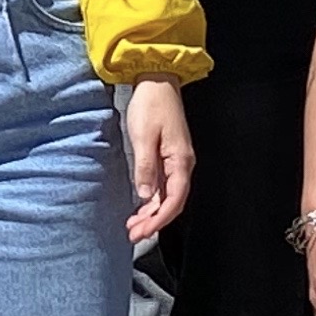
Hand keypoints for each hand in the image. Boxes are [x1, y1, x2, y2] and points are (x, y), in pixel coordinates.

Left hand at [123, 80, 193, 242]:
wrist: (157, 80)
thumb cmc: (151, 104)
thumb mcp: (143, 136)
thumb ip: (145, 167)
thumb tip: (146, 195)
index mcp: (181, 161)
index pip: (175, 200)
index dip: (159, 219)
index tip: (143, 231)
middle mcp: (183, 164)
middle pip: (172, 202)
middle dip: (154, 221)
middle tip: (133, 234)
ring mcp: (177, 160)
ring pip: (168, 195)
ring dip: (152, 212)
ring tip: (133, 225)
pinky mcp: (169, 156)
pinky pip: (164, 185)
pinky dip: (152, 199)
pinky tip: (140, 206)